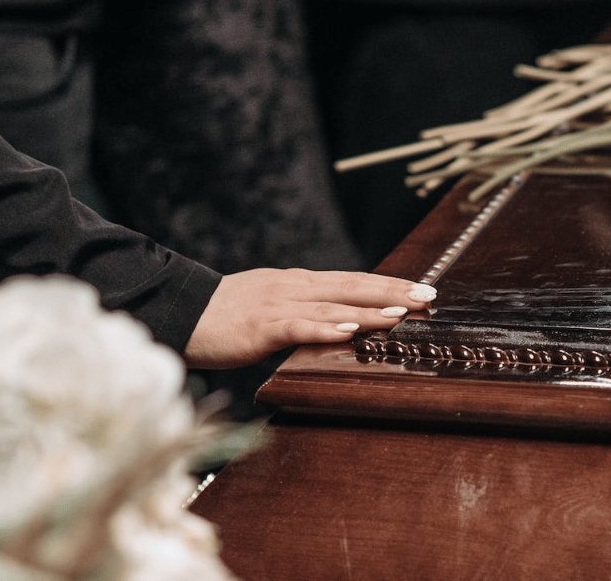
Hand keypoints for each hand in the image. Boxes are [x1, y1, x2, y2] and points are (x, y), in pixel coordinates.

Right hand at [184, 269, 438, 368]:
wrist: (180, 313)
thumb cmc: (226, 316)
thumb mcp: (272, 307)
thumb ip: (305, 311)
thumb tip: (340, 320)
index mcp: (299, 283)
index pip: (353, 280)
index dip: (389, 283)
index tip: (423, 287)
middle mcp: (294, 288)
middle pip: (352, 286)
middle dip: (393, 291)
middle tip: (429, 296)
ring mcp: (277, 305)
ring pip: (332, 306)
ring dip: (369, 309)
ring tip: (402, 314)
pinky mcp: (260, 327)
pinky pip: (297, 327)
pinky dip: (325, 327)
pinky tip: (349, 330)